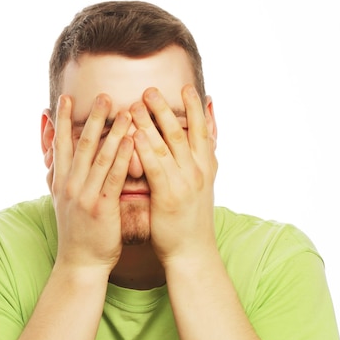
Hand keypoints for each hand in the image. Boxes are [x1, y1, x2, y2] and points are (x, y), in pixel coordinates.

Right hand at [47, 93, 133, 273]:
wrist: (80, 263)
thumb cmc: (77, 234)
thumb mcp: (60, 204)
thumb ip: (57, 178)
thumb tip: (52, 159)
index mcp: (61, 183)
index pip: (60, 146)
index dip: (62, 120)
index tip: (66, 98)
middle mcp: (70, 186)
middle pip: (81, 145)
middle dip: (92, 118)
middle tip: (103, 95)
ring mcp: (84, 196)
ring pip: (99, 156)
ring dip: (112, 131)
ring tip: (124, 110)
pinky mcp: (101, 207)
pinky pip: (113, 176)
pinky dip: (121, 156)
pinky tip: (131, 140)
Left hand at [130, 85, 217, 266]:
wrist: (192, 252)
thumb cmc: (191, 221)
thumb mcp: (204, 187)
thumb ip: (203, 161)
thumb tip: (206, 144)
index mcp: (207, 167)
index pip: (203, 130)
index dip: (195, 108)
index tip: (186, 87)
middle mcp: (199, 171)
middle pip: (182, 132)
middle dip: (166, 108)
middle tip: (151, 89)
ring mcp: (185, 182)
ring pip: (167, 144)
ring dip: (151, 122)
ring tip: (137, 103)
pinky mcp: (169, 195)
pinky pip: (155, 166)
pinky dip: (144, 149)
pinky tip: (133, 135)